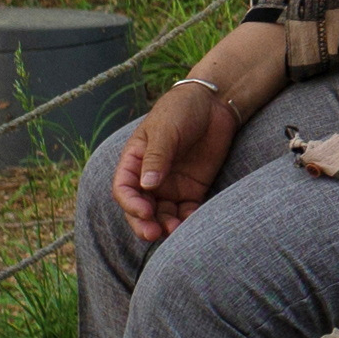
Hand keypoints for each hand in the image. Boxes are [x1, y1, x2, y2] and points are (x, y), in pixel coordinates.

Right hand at [114, 78, 240, 244]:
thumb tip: (147, 185)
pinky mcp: (192, 190)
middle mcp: (149, 177)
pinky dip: (186, 221)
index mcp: (134, 161)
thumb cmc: (182, 110)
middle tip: (154, 233)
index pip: (124, 189)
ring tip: (176, 231)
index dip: (130, 204)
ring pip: (162, 214)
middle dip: (144, 223)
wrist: (214, 104)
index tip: (145, 210)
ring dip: (165, 226)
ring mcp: (170, 185)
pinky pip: (185, 211)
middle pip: (140, 208)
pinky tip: (191, 224)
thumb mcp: (166, 130)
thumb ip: (157, 157)